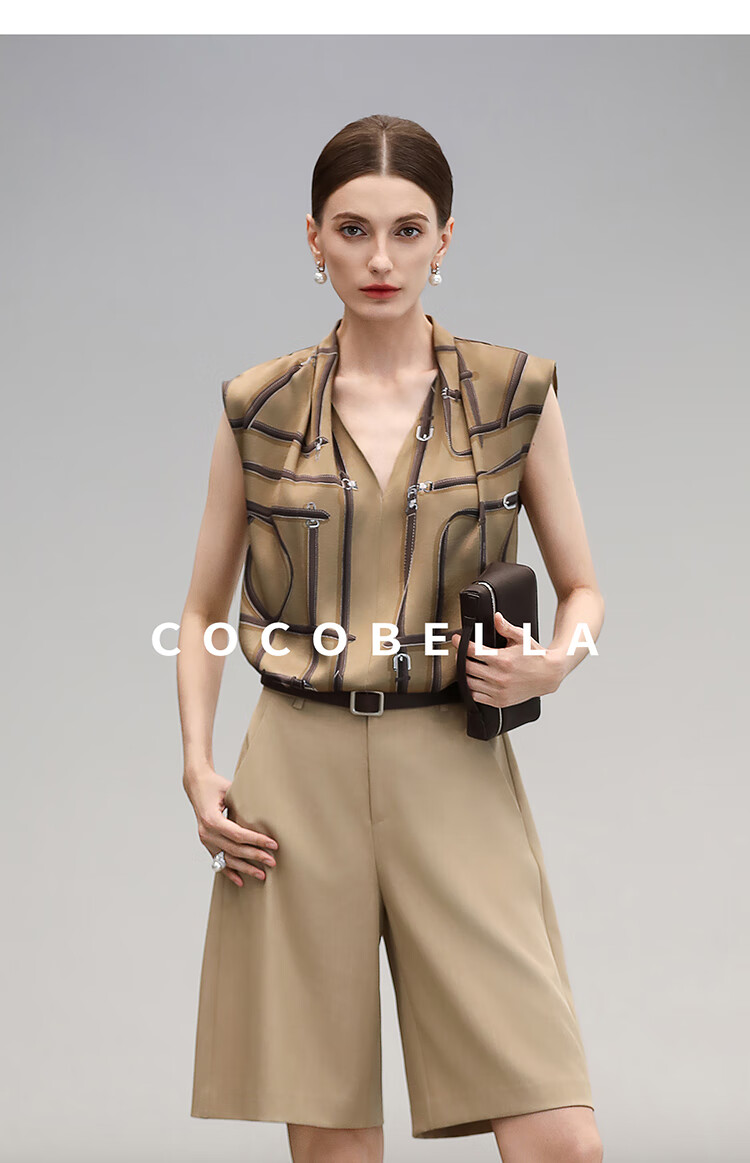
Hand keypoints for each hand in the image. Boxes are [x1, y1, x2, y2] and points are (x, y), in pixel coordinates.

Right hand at [183, 764, 277, 887]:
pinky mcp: (206, 842)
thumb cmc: (215, 784)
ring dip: (245, 868)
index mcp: (212, 819)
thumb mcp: (230, 789)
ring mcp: (205, 839)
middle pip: (234, 849)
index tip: (272, 844)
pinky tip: (240, 881)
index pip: (238, 835)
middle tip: (272, 861)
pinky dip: (229, 871)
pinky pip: (219, 860)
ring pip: (227, 858)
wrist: (196, 784)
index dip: (256, 841)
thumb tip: (266, 811)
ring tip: (261, 874)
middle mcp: (206, 832)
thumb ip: (244, 801)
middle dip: (255, 856)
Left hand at [451, 610, 562, 707]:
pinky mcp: (500, 701)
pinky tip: (476, 680)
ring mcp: (499, 691)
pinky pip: (476, 696)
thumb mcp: (522, 638)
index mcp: (502, 660)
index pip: (472, 651)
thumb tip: (496, 617)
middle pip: (467, 667)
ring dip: (466, 673)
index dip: (461, 643)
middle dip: (461, 658)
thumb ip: (506, 628)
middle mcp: (499, 677)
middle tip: (461, 652)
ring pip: (470, 682)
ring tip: (468, 665)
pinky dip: (472, 688)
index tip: (456, 639)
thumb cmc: (535, 656)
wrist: (548, 675)